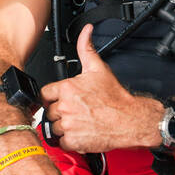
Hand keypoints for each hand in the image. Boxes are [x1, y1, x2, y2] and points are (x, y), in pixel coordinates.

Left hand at [40, 25, 156, 152]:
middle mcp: (65, 107)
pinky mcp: (73, 141)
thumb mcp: (98, 68)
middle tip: (76, 111)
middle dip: (60, 112)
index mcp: (67, 88)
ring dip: (64, 127)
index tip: (61, 100)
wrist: (129, 119)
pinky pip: (62, 142)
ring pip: (54, 128)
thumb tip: (86, 31)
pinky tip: (81, 132)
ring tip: (80, 122)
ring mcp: (68, 125)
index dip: (53, 97)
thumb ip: (86, 48)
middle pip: (49, 112)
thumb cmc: (115, 97)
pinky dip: (70, 140)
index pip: (44, 94)